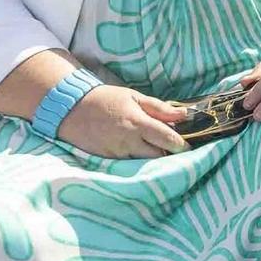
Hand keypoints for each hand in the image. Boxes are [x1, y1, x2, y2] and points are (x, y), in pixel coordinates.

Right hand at [57, 85, 188, 157]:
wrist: (71, 109)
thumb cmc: (106, 100)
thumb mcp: (134, 97)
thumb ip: (160, 108)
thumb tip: (184, 115)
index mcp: (138, 123)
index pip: (167, 139)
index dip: (181, 145)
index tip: (189, 146)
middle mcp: (128, 141)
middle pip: (158, 156)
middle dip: (168, 154)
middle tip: (174, 149)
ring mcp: (116, 153)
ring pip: (143, 162)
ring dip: (152, 158)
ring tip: (157, 149)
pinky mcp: (106, 159)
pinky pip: (127, 164)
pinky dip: (136, 160)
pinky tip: (138, 152)